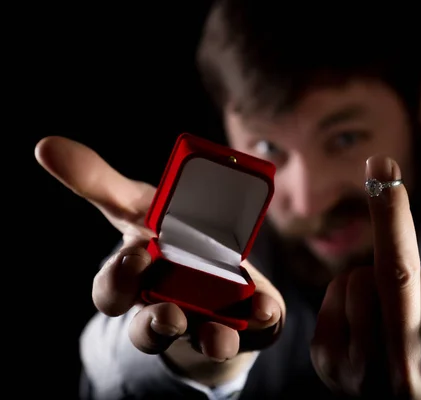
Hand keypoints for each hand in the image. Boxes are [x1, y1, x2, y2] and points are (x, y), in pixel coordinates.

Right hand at [35, 136, 285, 385]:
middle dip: (156, 322)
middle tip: (169, 312)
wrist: (203, 273)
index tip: (136, 255)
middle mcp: (166, 309)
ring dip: (210, 337)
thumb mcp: (134, 208)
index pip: (113, 292)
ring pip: (201, 341)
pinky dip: (260, 319)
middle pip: (151, 328)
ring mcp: (205, 322)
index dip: (119, 280)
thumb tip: (45, 145)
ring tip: (219, 334)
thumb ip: (98, 182)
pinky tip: (266, 308)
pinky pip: (253, 329)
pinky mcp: (244, 324)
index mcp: (136, 282)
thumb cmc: (164, 240)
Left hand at [310, 155, 420, 398]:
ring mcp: (361, 372)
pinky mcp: (326, 361)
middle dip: (390, 208)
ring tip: (394, 312)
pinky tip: (367, 321)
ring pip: (362, 278)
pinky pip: (336, 291)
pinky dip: (352, 291)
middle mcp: (407, 375)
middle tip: (382, 161)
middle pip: (396, 272)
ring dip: (378, 278)